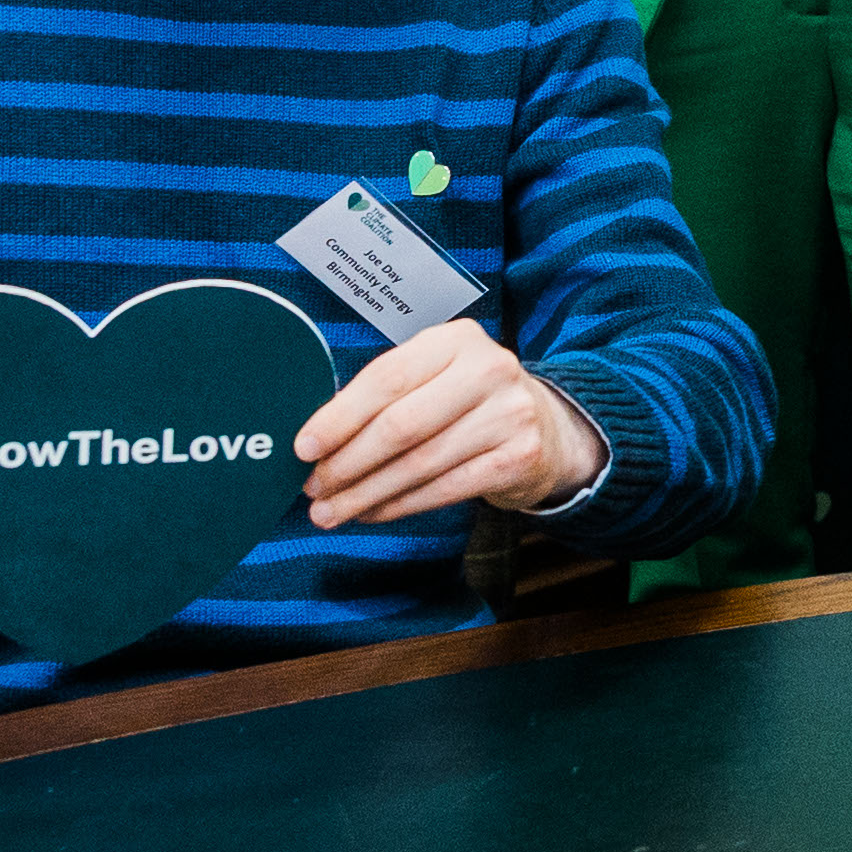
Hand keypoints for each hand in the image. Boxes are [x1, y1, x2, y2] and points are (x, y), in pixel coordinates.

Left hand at [299, 318, 606, 528]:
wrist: (547, 427)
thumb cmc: (469, 401)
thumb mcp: (435, 377)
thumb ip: (386, 396)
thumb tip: (316, 441)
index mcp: (457, 340)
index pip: (386, 378)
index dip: (339, 417)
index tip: (304, 447)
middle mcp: (489, 369)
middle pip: (401, 425)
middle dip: (348, 462)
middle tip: (314, 487)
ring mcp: (509, 414)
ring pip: (419, 463)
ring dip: (366, 493)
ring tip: (331, 510)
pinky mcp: (519, 457)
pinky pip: (444, 489)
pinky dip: (399, 505)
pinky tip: (373, 512)